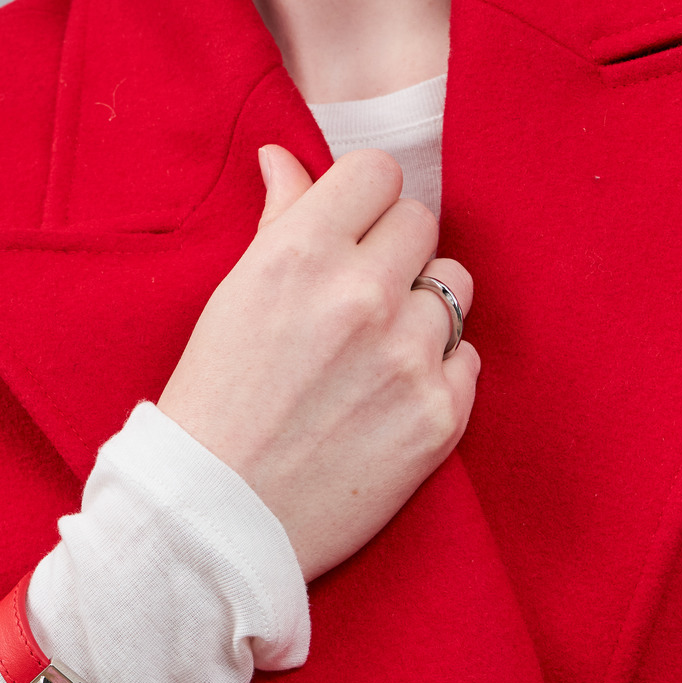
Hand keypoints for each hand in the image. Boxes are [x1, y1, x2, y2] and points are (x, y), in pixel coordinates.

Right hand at [157, 144, 477, 581]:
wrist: (215, 523)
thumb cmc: (212, 409)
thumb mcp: (231, 300)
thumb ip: (277, 223)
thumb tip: (285, 158)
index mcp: (301, 254)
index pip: (377, 173)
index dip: (364, 201)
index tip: (350, 232)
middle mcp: (362, 296)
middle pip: (420, 224)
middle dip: (393, 254)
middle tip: (357, 302)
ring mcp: (409, 359)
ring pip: (453, 290)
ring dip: (421, 313)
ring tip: (375, 356)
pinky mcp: (440, 418)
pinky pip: (469, 361)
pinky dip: (439, 375)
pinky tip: (390, 401)